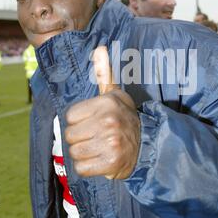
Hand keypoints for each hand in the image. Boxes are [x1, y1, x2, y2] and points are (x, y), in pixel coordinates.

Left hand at [65, 46, 139, 178]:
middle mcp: (108, 121)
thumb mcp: (115, 95)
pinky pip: (81, 168)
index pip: (69, 117)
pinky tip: (100, 160)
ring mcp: (111, 142)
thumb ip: (105, 73)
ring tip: (98, 148)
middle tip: (96, 137)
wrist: (147, 144)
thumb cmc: (125, 119)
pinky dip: (88, 168)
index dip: (78, 122)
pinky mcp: (111, 162)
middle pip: (70, 136)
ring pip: (74, 153)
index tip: (92, 123)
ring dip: (84, 154)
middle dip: (80, 139)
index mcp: (106, 103)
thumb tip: (99, 48)